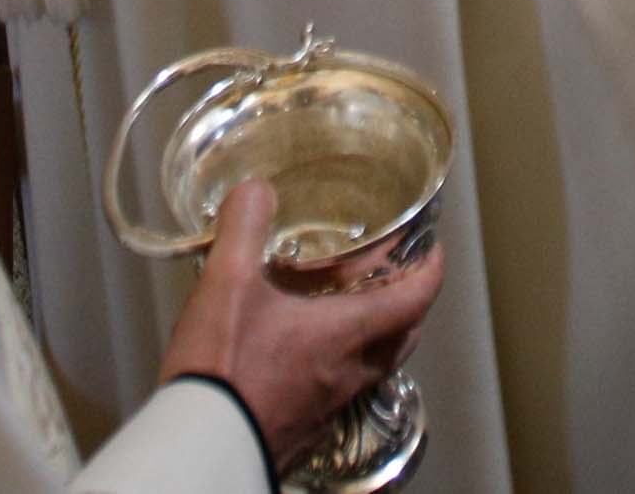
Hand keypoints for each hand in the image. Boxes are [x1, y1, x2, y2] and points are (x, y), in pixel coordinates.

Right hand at [158, 181, 445, 470]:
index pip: (416, 299)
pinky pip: (337, 397)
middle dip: (406, 307)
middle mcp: (349, 373)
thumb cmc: (222, 367)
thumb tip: (258, 192)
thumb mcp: (227, 282)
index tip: (433, 251)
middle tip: (393, 282)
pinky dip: (336, 372)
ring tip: (344, 318)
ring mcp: (329, 407)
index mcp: (347, 333)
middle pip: (402, 338)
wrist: (202, 442)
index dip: (431, 270)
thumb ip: (245, 227)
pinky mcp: (305, 432)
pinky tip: (302, 362)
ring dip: (371, 341)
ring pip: (371, 370)